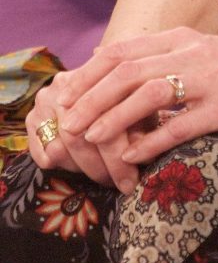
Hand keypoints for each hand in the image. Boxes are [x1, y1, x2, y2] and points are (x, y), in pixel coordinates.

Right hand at [27, 69, 141, 193]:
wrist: (103, 85)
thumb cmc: (131, 100)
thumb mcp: (141, 109)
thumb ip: (139, 128)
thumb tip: (136, 159)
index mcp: (96, 77)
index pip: (104, 123)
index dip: (118, 158)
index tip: (130, 182)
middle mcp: (67, 84)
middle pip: (78, 137)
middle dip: (100, 168)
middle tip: (116, 184)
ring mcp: (46, 99)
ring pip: (59, 148)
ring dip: (82, 169)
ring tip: (102, 176)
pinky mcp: (32, 116)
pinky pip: (42, 154)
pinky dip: (62, 166)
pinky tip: (81, 167)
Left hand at [56, 26, 217, 166]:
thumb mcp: (205, 53)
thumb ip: (165, 56)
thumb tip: (110, 63)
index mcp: (187, 37)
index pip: (124, 48)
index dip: (89, 72)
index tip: (66, 96)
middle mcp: (196, 51)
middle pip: (128, 69)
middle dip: (90, 96)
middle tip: (68, 123)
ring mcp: (213, 78)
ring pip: (149, 93)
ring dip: (113, 118)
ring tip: (91, 139)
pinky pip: (181, 125)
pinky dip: (151, 141)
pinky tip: (133, 158)